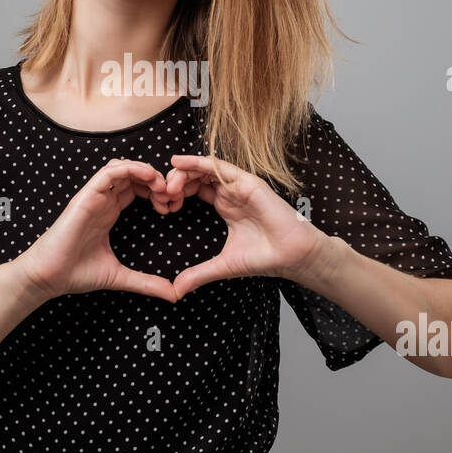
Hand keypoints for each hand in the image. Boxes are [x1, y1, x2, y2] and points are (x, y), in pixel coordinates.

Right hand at [13, 159, 178, 304]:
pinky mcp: (86, 196)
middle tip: (171, 196)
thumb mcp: (120, 276)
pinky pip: (109, 172)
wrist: (48, 277)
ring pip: (122, 167)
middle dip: (156, 180)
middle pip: (133, 175)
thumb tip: (174, 295)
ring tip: (161, 185)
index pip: (136, 189)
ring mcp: (94, 196)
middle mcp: (103, 201)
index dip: (157, 192)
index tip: (171, 207)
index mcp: (109, 212)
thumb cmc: (76, 273)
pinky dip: (130, 168)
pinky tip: (147, 176)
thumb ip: (147, 283)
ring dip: (145, 171)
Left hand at [151, 154, 328, 298]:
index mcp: (225, 205)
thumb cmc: (264, 257)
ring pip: (205, 168)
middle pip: (197, 177)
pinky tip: (180, 162)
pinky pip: (219, 167)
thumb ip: (198, 274)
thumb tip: (175, 291)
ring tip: (168, 183)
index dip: (177, 193)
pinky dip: (198, 162)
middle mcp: (230, 192)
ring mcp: (239, 186)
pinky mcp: (247, 182)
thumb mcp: (222, 265)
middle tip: (161, 195)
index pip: (196, 189)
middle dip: (176, 182)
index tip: (162, 206)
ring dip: (183, 172)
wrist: (291, 256)